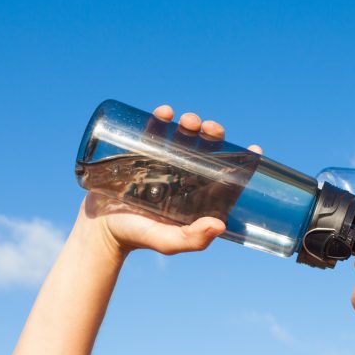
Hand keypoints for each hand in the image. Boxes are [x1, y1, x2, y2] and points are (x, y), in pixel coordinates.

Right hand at [79, 106, 263, 257]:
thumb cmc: (138, 237)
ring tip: (188, 121)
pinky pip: (154, 130)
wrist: (100, 227)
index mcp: (197, 196)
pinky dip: (161, 118)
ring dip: (190, 123)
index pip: (226, 177)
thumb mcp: (167, 242)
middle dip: (213, 135)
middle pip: (206, 150)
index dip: (242, 163)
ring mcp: (163, 162)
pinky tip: (165, 113)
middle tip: (210, 128)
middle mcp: (184, 177)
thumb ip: (192, 239)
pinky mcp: (140, 152)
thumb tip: (220, 225)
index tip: (255, 150)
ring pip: (184, 136)